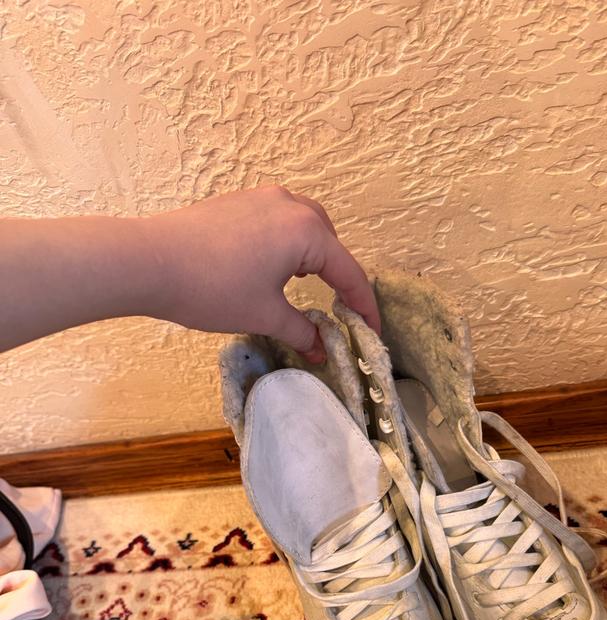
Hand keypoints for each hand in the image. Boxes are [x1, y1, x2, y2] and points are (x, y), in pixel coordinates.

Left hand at [144, 186, 379, 363]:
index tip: (373, 331)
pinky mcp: (237, 202)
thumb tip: (322, 349)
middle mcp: (290, 205)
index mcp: (307, 231)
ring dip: (312, 256)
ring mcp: (261, 198)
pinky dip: (286, 245)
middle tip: (339, 310)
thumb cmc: (212, 290)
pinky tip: (270, 268)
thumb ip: (302, 331)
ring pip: (304, 226)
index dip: (364, 306)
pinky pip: (277, 221)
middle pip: (330, 242)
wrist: (150, 262)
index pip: (348, 273)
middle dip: (338, 275)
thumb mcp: (264, 315)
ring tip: (305, 286)